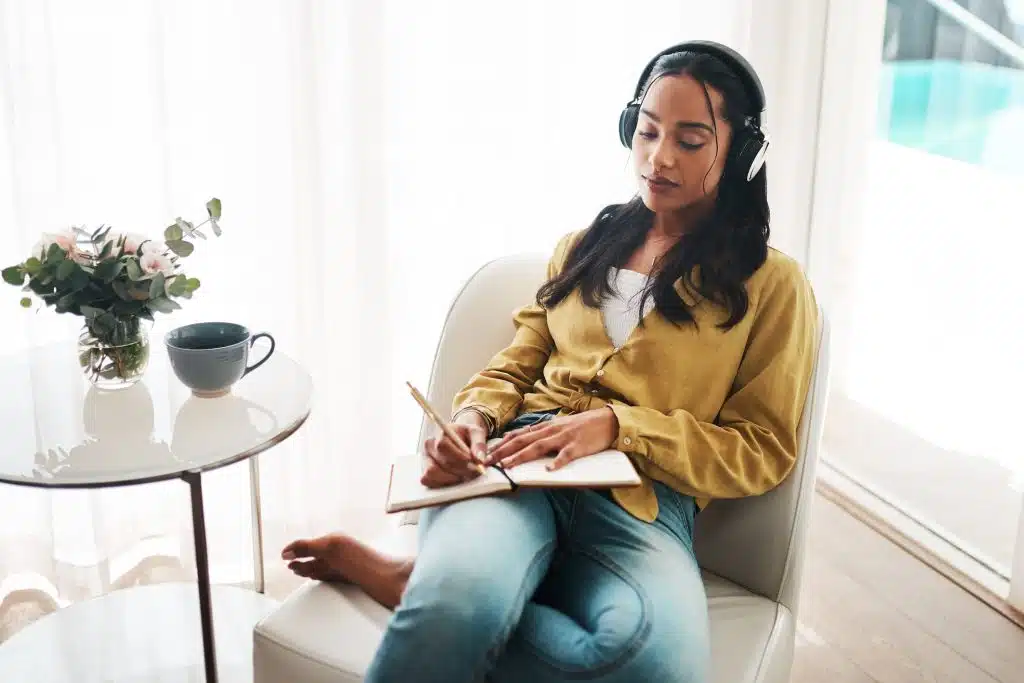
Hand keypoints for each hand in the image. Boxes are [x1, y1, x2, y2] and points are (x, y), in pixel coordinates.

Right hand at [420, 412, 488, 488]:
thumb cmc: (468, 435)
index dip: (459, 457)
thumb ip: (479, 445)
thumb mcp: (477, 433)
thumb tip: (480, 461)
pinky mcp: (425, 472)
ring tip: (465, 475)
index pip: (443, 446)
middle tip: (475, 472)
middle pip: (442, 462)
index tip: (474, 463)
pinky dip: (443, 483)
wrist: (461, 439)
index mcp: (441, 434)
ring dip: (452, 478)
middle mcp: (430, 447)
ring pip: (433, 474)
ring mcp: (426, 460)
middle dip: (462, 470)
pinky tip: (456, 479)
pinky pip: (429, 481)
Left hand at [484, 408, 617, 470]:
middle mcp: (551, 431)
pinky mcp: (577, 446)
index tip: (486, 453)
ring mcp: (564, 438)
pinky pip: (566, 455)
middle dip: (503, 452)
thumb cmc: (582, 426)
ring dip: (521, 456)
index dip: (501, 444)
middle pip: (522, 441)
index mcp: (546, 427)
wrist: (607, 421)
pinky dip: (557, 462)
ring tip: (507, 465)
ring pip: (538, 447)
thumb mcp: (558, 426)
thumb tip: (517, 438)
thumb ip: (540, 433)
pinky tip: (548, 470)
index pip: (518, 435)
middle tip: (488, 462)